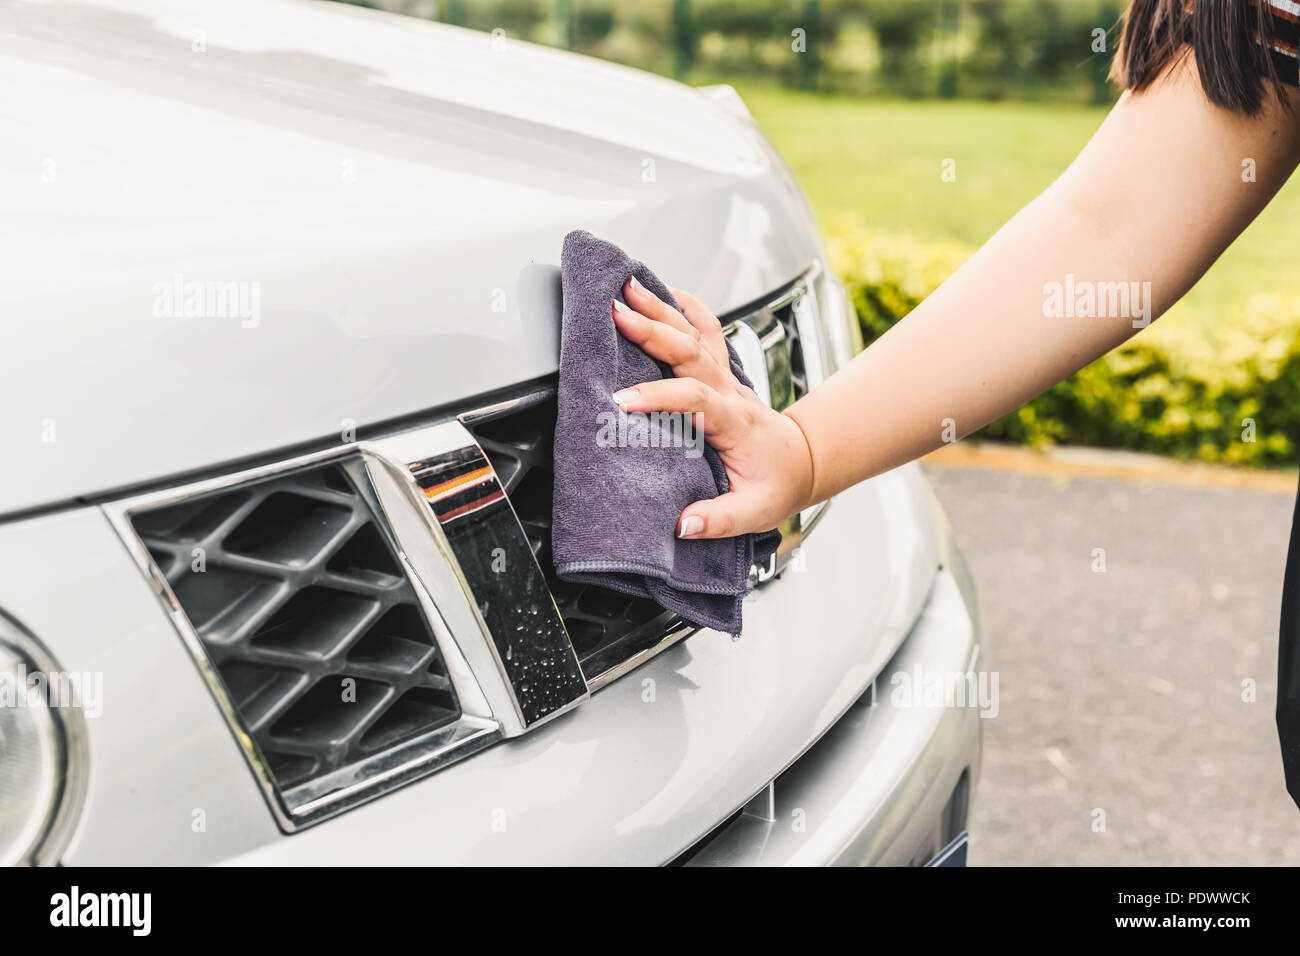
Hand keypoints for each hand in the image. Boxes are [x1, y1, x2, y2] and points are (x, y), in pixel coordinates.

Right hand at [610, 276, 814, 538]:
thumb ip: (719, 520)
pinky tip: (662, 292)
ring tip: (627, 286)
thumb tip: (682, 524)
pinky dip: (685, 307)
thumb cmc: (777, 484)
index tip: (623, 401)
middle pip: (691, 350)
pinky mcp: (720, 372)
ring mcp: (725, 376)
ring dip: (661, 307)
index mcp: (734, 423)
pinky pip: (705, 329)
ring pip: (695, 332)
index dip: (659, 396)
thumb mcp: (754, 513)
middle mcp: (729, 391)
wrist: (802, 461)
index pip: (695, 399)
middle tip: (615, 311)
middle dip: (653, 328)